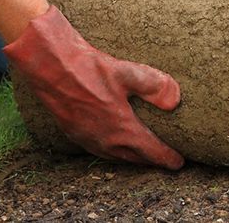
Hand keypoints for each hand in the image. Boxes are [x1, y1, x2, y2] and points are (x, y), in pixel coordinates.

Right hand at [3, 6, 183, 169]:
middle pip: (134, 158)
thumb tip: (175, 100)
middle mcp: (105, 140)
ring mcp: (88, 139)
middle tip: (165, 161)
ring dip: (131, 158)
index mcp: (122, 129)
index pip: (151, 151)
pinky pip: (99, 150)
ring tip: (142, 155)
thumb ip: (155, 86)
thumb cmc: (88, 68)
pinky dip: (113, 152)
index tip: (179, 162)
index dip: (167, 158)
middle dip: (151, 161)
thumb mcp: (128, 72)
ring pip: (115, 157)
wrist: (49, 67)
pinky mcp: (73, 133)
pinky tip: (113, 144)